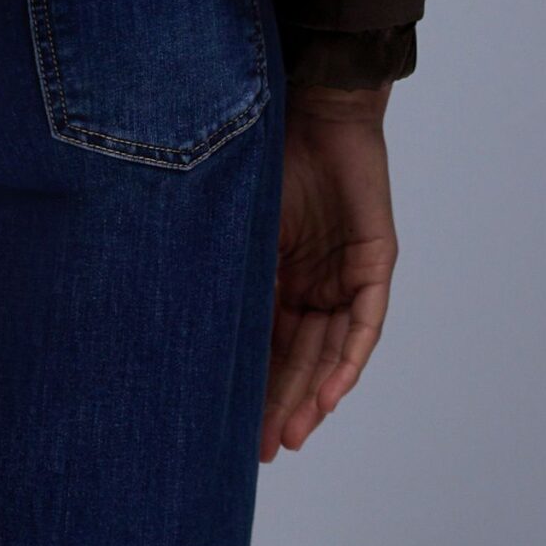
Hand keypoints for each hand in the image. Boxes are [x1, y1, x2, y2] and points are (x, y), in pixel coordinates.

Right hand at [261, 85, 397, 459]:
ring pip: (332, 351)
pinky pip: (364, 324)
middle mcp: (313, 280)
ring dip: (314, 395)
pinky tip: (331, 395)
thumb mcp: (237, 218)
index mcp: (277, 271)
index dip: (251, 383)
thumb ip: (224, 262)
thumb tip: (171, 310)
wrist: (314, 98)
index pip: (266, 341)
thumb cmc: (267, 146)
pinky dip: (348, 362)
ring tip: (291, 433)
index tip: (232, 428)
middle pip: (300, 356)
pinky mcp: (374, 262)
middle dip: (282, 402)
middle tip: (261, 447)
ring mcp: (346, 274)